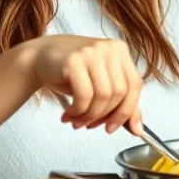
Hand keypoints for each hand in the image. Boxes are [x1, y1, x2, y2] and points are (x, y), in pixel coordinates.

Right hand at [29, 35, 143, 134]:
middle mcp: (109, 48)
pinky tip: (69, 114)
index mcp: (120, 50)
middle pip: (119, 93)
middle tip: (90, 125)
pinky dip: (78, 111)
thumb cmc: (72, 72)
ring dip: (89, 116)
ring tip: (77, 121)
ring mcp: (91, 52)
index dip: (126, 111)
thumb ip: (123, 104)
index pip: (135, 85)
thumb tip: (138, 130)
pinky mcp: (74, 60)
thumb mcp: (101, 84)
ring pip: (103, 96)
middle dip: (104, 116)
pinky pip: (84, 95)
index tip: (113, 127)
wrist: (40, 57)